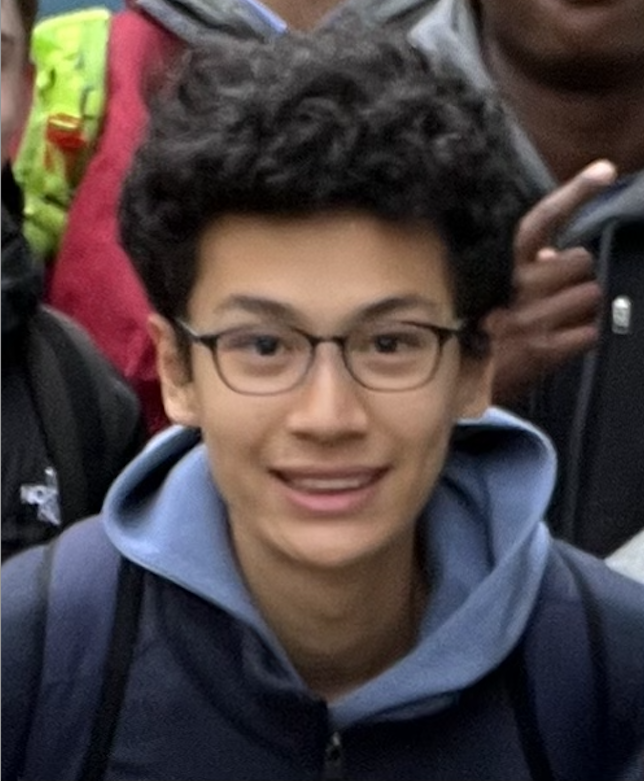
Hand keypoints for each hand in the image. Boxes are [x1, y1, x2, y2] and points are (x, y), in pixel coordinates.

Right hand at [486, 159, 616, 404]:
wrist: (449, 386)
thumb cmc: (465, 333)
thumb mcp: (479, 291)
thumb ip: (517, 268)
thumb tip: (554, 253)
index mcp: (499, 266)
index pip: (541, 220)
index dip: (575, 192)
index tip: (604, 170)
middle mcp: (518, 288)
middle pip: (581, 261)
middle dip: (575, 275)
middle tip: (557, 291)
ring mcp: (533, 319)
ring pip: (591, 295)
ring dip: (579, 307)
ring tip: (556, 319)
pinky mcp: (546, 351)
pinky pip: (590, 332)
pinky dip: (580, 337)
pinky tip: (558, 341)